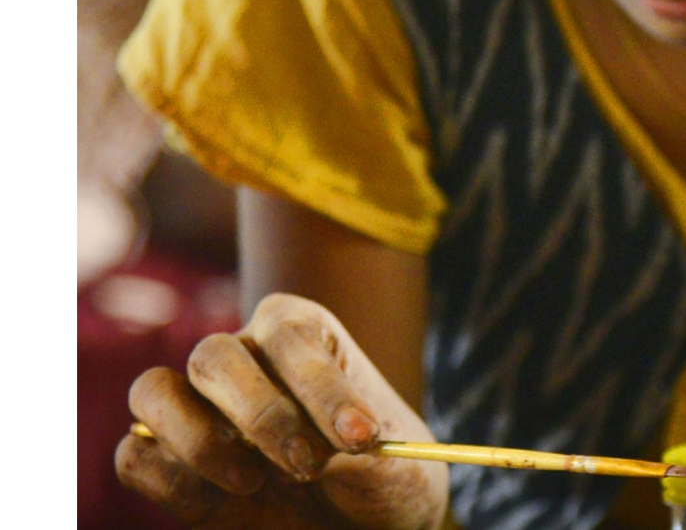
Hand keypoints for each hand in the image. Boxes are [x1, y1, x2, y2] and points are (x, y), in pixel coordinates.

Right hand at [115, 293, 447, 529]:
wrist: (366, 524)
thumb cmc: (384, 476)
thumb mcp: (393, 458)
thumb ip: (357, 442)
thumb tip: (322, 441)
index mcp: (302, 332)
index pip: (290, 335)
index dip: (321, 386)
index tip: (359, 436)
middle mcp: (244, 357)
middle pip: (213, 356)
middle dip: (262, 417)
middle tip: (308, 466)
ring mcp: (201, 408)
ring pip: (154, 392)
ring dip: (201, 442)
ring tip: (255, 482)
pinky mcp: (172, 462)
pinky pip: (135, 455)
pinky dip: (171, 481)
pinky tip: (223, 502)